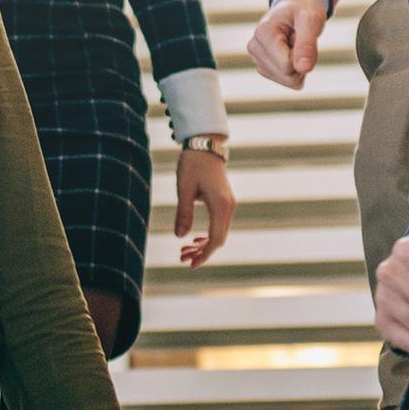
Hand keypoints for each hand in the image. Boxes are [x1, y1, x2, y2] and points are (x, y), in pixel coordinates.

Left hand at [173, 146, 235, 266]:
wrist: (205, 145)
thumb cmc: (193, 164)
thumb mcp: (184, 189)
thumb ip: (183, 213)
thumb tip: (179, 236)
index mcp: (220, 205)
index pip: (216, 238)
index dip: (204, 254)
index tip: (191, 264)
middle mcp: (229, 207)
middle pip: (219, 239)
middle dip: (201, 252)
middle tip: (181, 258)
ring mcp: (229, 204)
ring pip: (219, 233)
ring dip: (203, 244)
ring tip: (184, 251)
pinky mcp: (225, 202)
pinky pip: (219, 225)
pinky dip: (208, 234)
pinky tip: (195, 239)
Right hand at [244, 0, 331, 88]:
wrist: (295, 8)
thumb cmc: (303, 10)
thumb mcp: (311, 19)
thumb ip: (307, 44)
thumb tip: (304, 69)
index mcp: (263, 33)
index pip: (287, 65)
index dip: (303, 53)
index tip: (299, 34)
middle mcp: (254, 48)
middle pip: (288, 76)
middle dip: (301, 61)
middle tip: (299, 39)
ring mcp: (257, 60)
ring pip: (289, 81)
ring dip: (299, 65)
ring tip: (295, 44)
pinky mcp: (264, 68)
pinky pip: (289, 82)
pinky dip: (296, 69)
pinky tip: (291, 52)